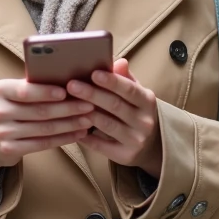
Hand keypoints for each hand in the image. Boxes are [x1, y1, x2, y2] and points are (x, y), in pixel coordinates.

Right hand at [0, 79, 94, 201]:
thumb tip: (67, 75)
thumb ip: (33, 85)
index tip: (68, 90)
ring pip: (44, 128)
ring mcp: (3, 132)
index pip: (26, 91)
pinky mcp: (10, 149)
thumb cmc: (10, 109)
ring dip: (70, 124)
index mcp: (1, 90)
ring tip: (88, 120)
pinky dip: (63, 139)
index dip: (47, 92)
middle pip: (40, 110)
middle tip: (89, 105)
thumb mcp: (13, 94)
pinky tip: (77, 134)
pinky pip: (42, 144)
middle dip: (68, 108)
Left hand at [69, 59, 161, 177]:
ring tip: (68, 103)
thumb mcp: (135, 93)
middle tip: (71, 85)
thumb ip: (125, 78)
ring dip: (86, 113)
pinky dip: (85, 136)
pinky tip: (71, 125)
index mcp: (147, 101)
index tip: (93, 73)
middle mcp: (145, 121)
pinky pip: (100, 145)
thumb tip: (119, 61)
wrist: (150, 145)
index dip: (112, 82)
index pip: (129, 89)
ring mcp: (136, 140)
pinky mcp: (125, 156)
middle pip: (115, 106)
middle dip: (92, 94)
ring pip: (107, 125)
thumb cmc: (135, 111)